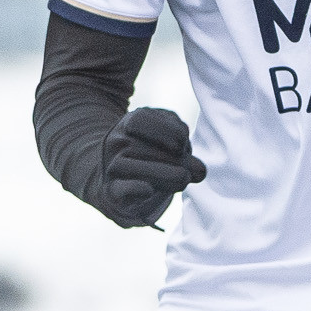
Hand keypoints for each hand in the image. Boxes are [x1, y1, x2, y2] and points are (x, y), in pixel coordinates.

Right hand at [93, 106, 205, 229]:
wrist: (123, 180)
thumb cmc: (152, 155)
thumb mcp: (168, 143)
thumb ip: (183, 150)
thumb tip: (199, 171)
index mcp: (129, 122)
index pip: (141, 119)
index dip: (168, 131)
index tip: (181, 146)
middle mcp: (116, 142)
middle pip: (144, 147)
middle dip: (175, 160)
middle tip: (189, 173)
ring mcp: (111, 167)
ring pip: (134, 168)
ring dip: (166, 175)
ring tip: (182, 181)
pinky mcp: (112, 192)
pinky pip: (120, 189)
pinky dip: (134, 189)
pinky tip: (148, 189)